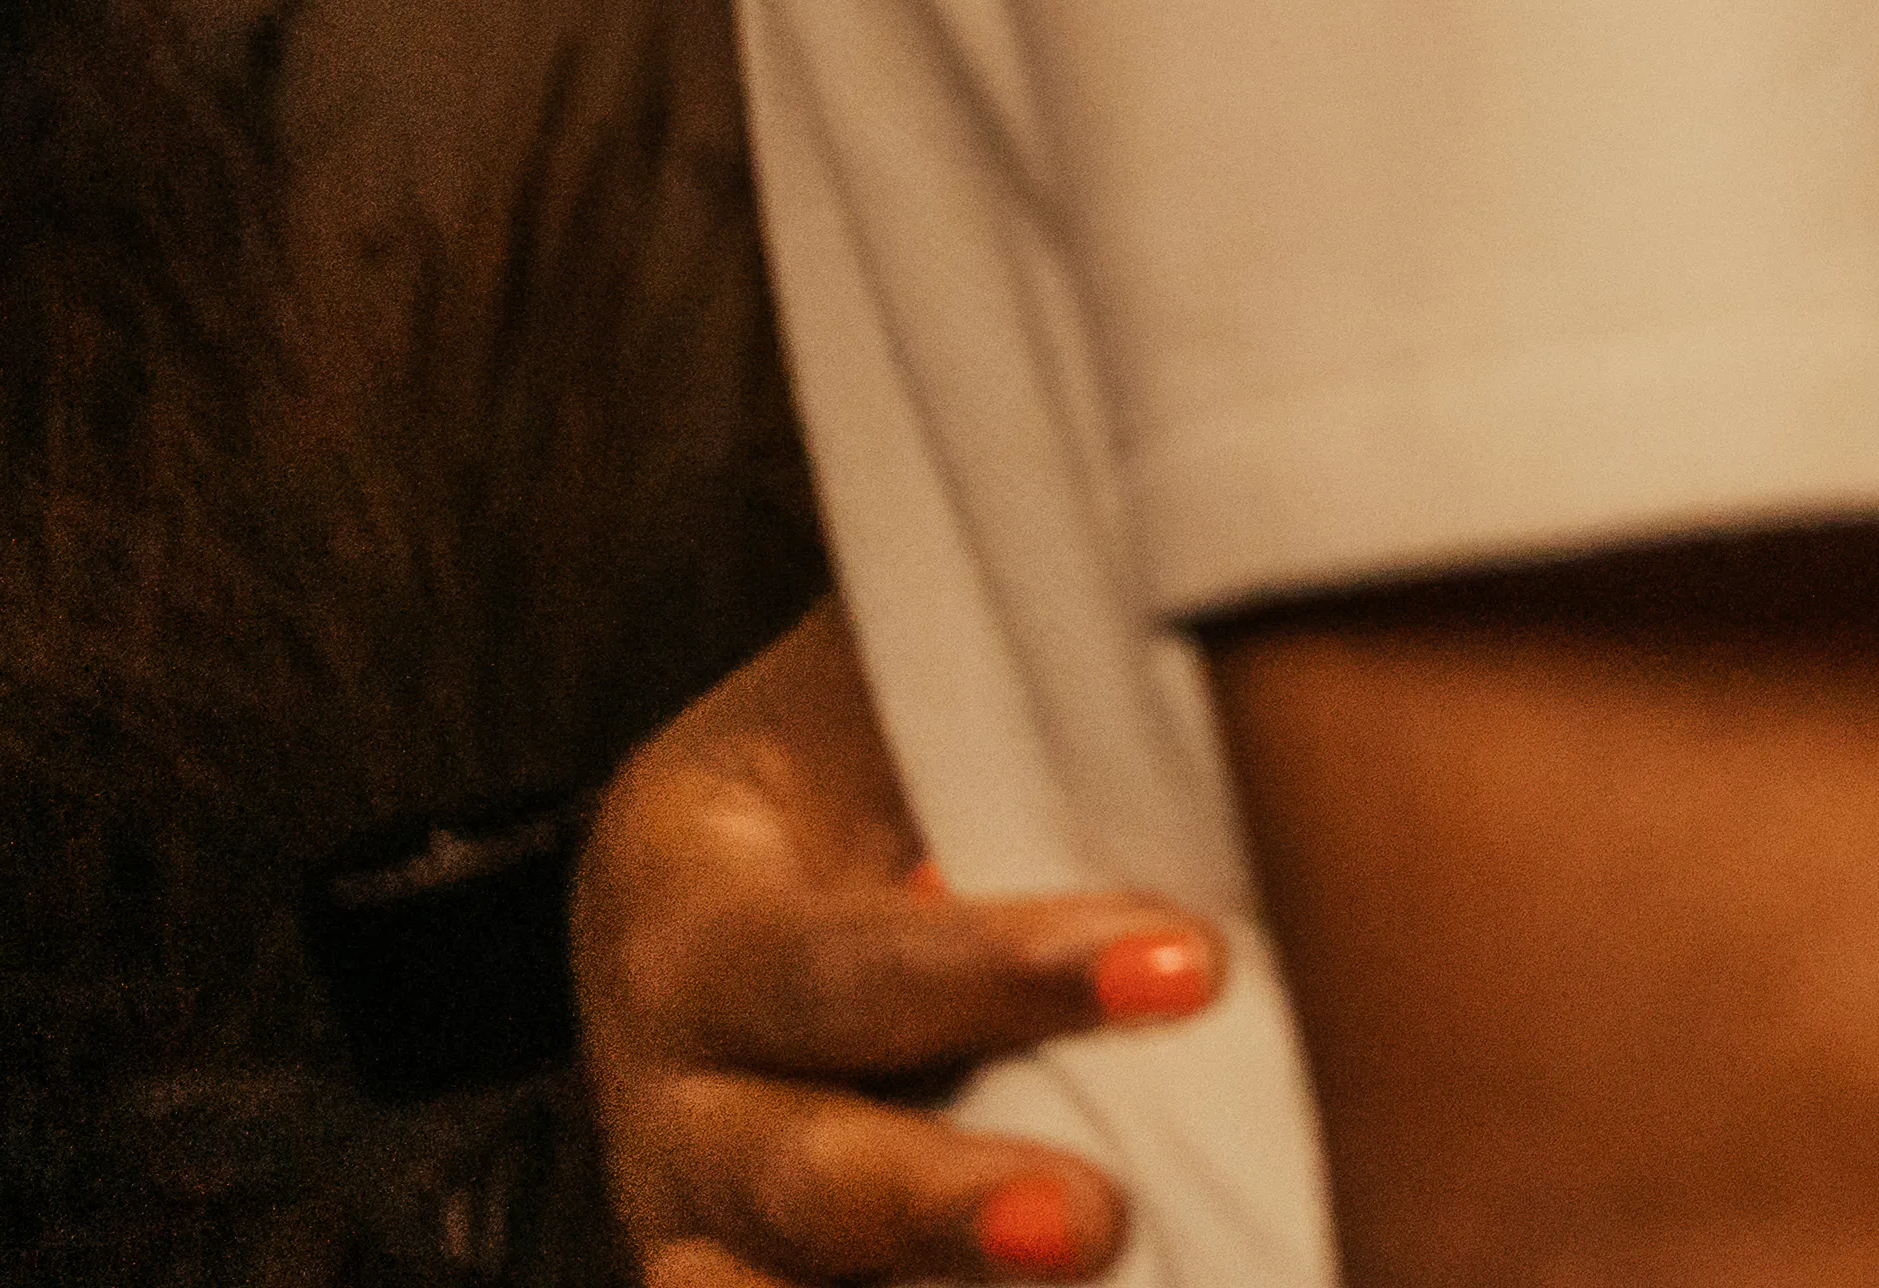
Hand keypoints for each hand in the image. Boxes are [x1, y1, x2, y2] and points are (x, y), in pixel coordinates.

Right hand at [575, 606, 1220, 1286]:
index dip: (1003, 975)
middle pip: (788, 1170)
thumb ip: (1013, 696)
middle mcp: (663, 1067)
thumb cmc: (877, 728)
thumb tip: (1216, 654)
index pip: (834, 961)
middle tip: (1096, 1221)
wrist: (785, 808)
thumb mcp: (895, 675)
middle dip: (945, 1205)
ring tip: (1085, 1278)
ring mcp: (689, 1197)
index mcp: (683, 889)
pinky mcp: (740, 1270)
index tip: (1186, 969)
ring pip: (762, 1287)